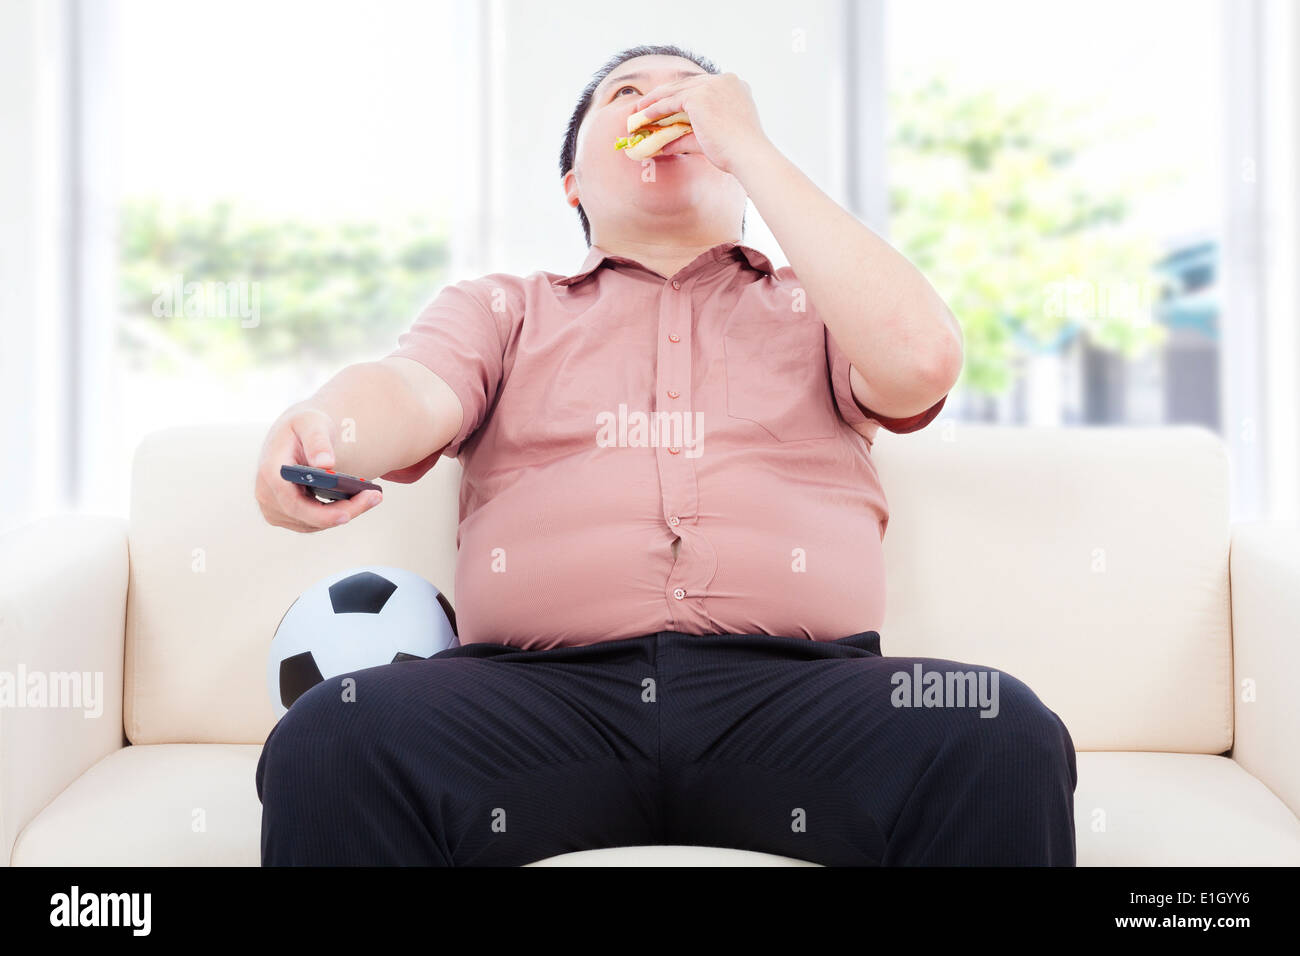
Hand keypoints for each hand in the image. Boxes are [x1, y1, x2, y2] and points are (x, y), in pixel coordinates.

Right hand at [254, 406, 383, 531]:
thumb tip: (325, 463)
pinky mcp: (286, 515)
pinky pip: (314, 523)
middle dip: (345, 511)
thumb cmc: (304, 426)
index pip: (294, 503)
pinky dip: (336, 515)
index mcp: (271, 472)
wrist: (295, 434)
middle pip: (309, 517)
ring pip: (314, 524)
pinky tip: (357, 501)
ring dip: (344, 513)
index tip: (348, 513)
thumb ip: (317, 440)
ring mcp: (275, 508)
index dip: (321, 513)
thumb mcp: (311, 423)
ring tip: (372, 497)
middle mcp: (267, 495)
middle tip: (375, 498)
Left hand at [630, 71, 770, 176]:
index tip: (667, 103)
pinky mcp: (700, 96)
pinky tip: (644, 116)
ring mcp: (712, 86)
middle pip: (686, 84)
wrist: (748, 156)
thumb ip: (687, 137)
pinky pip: (671, 101)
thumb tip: (664, 145)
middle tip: (647, 105)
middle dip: (665, 95)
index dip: (681, 95)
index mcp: (734, 86)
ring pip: (676, 90)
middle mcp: (724, 80)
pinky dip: (656, 108)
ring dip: (655, 101)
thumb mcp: (711, 138)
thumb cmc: (736, 152)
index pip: (701, 86)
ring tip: (640, 110)